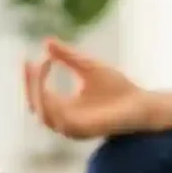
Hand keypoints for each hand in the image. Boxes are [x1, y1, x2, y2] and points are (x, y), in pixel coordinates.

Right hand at [23, 39, 150, 138]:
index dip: (32, 78)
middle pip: (36, 105)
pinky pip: (58, 119)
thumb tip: (46, 41)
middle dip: (30, 84)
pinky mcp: (81, 130)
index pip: (39, 96)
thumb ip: (68, 57)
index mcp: (65, 109)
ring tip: (39, 69)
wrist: (141, 103)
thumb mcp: (88, 67)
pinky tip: (50, 85)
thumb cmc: (118, 88)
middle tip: (29, 64)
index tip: (32, 58)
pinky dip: (50, 103)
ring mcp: (72, 128)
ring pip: (43, 113)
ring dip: (37, 91)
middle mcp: (65, 121)